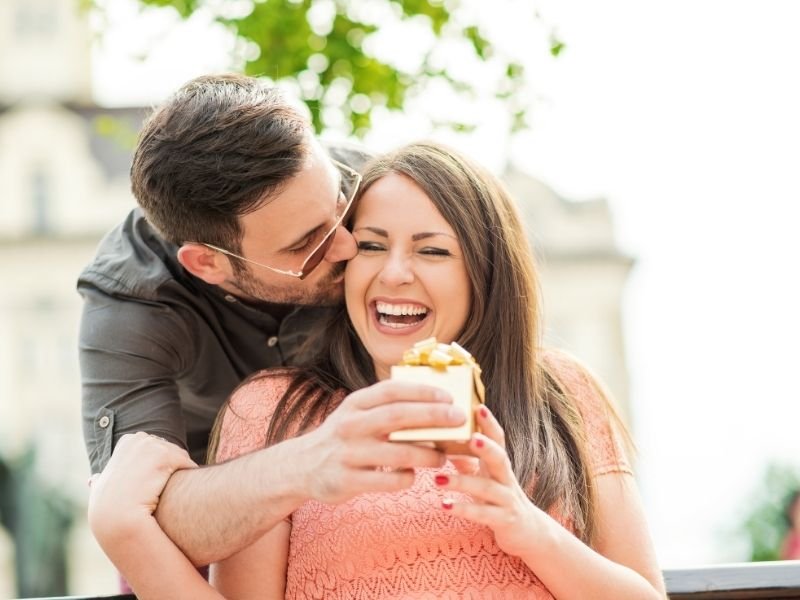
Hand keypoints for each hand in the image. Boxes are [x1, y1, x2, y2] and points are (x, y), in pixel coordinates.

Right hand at [88, 432, 196, 539]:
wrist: (117, 518)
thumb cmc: (109, 507)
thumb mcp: (102, 488)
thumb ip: (102, 479)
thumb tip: (94, 480)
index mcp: (128, 441)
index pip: (157, 448)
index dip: (159, 467)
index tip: (153, 484)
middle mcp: (140, 438)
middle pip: (171, 450)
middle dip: (173, 468)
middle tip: (164, 490)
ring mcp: (152, 446)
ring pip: (180, 458)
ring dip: (182, 473)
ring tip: (171, 492)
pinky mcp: (165, 456)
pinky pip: (188, 464)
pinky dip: (190, 477)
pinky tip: (182, 490)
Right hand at [295, 379, 465, 503]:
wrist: (302, 466)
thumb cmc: (344, 436)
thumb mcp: (357, 413)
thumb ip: (386, 407)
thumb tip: (436, 402)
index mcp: (355, 403)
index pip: (392, 391)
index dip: (423, 392)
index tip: (449, 397)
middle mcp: (350, 425)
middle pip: (398, 417)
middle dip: (433, 417)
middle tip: (459, 419)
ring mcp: (348, 453)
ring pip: (399, 453)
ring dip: (428, 455)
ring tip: (443, 456)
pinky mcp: (348, 481)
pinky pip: (389, 481)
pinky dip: (407, 478)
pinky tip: (412, 475)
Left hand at [436, 406, 544, 557]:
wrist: (529, 532)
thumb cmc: (500, 498)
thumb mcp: (485, 476)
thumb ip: (466, 459)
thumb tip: (440, 439)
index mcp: (500, 464)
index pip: (498, 439)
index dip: (489, 423)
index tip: (477, 407)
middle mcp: (507, 479)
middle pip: (500, 458)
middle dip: (486, 447)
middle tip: (470, 437)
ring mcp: (508, 500)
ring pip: (487, 489)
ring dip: (462, 483)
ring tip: (437, 480)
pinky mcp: (504, 520)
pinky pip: (484, 515)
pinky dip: (464, 510)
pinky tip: (444, 506)